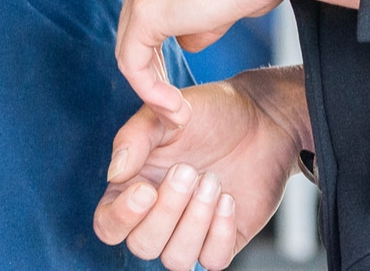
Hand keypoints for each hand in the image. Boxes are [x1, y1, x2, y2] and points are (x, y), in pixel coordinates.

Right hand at [93, 65, 309, 270]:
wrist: (262, 120)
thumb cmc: (210, 113)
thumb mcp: (166, 114)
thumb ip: (134, 139)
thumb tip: (114, 173)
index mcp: (134, 186)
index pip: (108, 225)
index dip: (122, 217)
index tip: (146, 190)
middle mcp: (158, 215)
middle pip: (142, 246)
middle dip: (167, 212)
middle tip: (188, 170)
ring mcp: (191, 231)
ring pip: (176, 260)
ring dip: (195, 222)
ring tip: (213, 182)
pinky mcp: (223, 240)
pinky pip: (213, 260)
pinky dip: (220, 233)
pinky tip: (229, 199)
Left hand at [116, 0, 283, 115]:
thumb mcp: (223, 1)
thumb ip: (199, 21)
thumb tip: (188, 41)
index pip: (147, 9)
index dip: (158, 48)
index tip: (176, 74)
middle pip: (133, 28)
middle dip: (152, 69)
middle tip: (173, 102)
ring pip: (129, 47)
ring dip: (151, 86)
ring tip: (176, 112)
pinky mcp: (145, 11)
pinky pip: (133, 62)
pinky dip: (150, 90)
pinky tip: (175, 108)